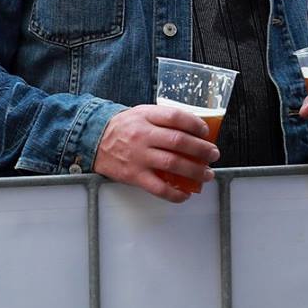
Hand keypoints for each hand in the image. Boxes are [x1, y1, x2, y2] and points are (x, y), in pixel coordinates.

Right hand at [93, 104, 219, 202]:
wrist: (94, 141)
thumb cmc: (122, 128)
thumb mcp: (140, 113)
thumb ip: (163, 119)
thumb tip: (193, 130)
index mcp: (145, 116)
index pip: (175, 117)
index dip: (195, 124)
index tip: (205, 132)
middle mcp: (143, 135)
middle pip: (179, 141)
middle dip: (202, 150)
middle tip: (213, 154)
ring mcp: (139, 156)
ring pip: (173, 164)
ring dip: (195, 171)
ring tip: (207, 174)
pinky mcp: (134, 175)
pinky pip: (159, 187)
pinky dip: (175, 194)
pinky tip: (185, 194)